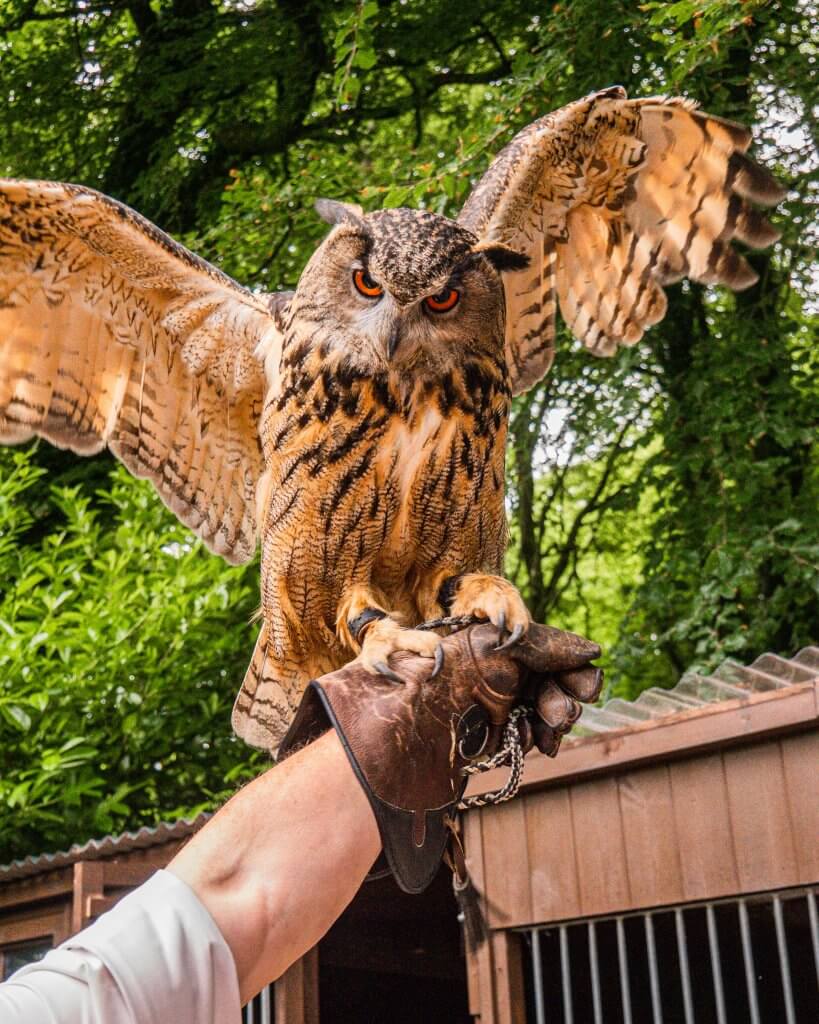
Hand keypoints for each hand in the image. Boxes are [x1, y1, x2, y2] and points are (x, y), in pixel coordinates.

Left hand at [460, 621, 601, 758]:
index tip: (589, 689)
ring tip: (551, 726)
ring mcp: (511, 708)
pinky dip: (535, 739)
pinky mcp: (502, 737)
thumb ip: (551, 647)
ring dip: (556, 724)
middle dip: (567, 703)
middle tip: (561, 714)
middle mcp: (517, 678)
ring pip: (552, 721)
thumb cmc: (460, 668)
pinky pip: (533, 741)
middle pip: (563, 694)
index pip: (565, 664)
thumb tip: (595, 650)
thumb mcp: (506, 646)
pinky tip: (527, 737)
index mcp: (518, 651)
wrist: (423, 709)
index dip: (581, 677)